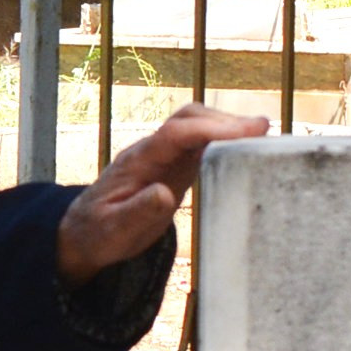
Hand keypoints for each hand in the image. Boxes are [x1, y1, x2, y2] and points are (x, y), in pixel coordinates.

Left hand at [55, 103, 270, 281]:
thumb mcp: (114, 231)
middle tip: (264, 131)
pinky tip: (245, 151)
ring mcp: (163, 155)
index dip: (214, 129)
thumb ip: (137, 212)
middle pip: (188, 118)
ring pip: (196, 125)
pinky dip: (224, 140)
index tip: (249, 131)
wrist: (85, 232)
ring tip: (263, 139)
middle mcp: (152, 150)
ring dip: (227, 126)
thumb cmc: (100, 233)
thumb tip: (163, 193)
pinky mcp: (173, 165)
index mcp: (138, 161)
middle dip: (226, 120)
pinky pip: (200, 143)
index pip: (177, 133)